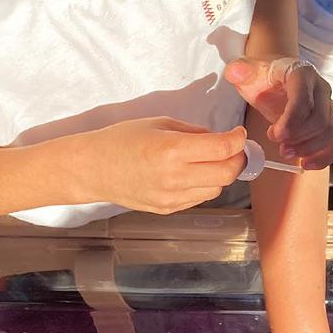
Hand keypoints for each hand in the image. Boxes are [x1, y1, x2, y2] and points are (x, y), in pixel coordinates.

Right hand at [87, 118, 248, 213]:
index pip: (222, 148)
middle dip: (237, 159)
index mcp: (171, 150)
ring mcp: (172, 197)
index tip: (239, 134)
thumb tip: (220, 139)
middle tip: (233, 148)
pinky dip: (205, 185)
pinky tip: (194, 173)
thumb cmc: (122, 140)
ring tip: (211, 160)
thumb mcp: (160, 124)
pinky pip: (200, 198)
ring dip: (221, 174)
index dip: (238, 140)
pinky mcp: (168, 209)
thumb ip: (194, 132)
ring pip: (217, 189)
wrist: (93, 168)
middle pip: (227, 173)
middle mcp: (174, 177)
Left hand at [226, 57, 332, 169]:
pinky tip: (305, 164)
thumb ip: (240, 71)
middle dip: (299, 138)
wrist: (277, 79)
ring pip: (328, 132)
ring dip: (308, 148)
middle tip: (279, 147)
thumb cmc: (264, 78)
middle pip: (319, 119)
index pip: (304, 98)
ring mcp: (328, 107)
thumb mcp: (249, 72)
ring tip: (286, 153)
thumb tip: (234, 72)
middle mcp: (320, 89)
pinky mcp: (329, 123)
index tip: (275, 134)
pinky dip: (322, 157)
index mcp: (302, 74)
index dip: (292, 120)